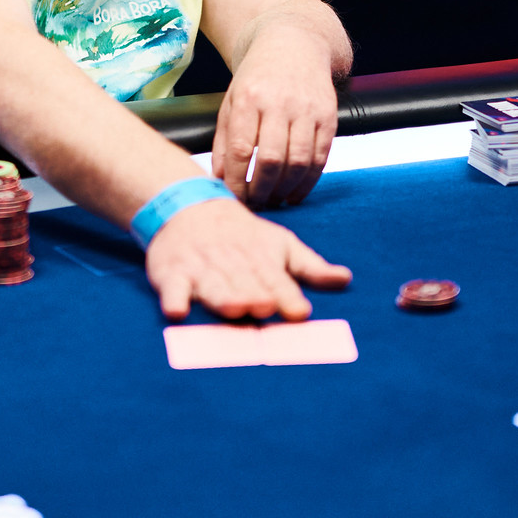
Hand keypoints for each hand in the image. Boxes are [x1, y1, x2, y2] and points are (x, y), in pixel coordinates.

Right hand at [146, 197, 350, 320]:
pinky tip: (177, 312)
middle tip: (265, 307)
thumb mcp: (279, 244)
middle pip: (245, 283)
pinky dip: (173, 299)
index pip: (276, 280)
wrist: (188, 206)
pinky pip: (172, 288)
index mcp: (261, 259)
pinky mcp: (172, 274)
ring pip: (213, 285)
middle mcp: (232, 264)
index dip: (287, 295)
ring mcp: (201, 269)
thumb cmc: (243, 236)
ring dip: (223, 296)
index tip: (300, 312)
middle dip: (255, 295)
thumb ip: (310, 267)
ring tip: (234, 308)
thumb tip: (346, 279)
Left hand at [209, 23, 337, 206]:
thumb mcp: (231, 100)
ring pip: (298, 162)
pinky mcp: (329, 116)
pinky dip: (308, 182)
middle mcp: (279, 102)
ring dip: (285, 190)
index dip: (236, 180)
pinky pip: (320, 157)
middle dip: (261, 190)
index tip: (234, 196)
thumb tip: (219, 178)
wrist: (295, 43)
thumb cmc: (257, 78)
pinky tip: (295, 192)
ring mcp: (307, 109)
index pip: (240, 149)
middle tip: (255, 203)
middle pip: (271, 159)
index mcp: (249, 97)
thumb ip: (223, 140)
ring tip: (274, 200)